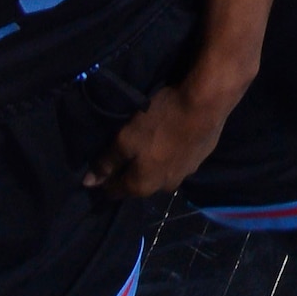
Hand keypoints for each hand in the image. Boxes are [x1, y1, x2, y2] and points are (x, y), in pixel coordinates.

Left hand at [86, 51, 251, 198]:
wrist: (207, 103)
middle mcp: (164, 187)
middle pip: (140, 184)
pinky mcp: (201, 158)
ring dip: (154, 163)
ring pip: (162, 173)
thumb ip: (107, 162)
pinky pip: (179, 161)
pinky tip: (172, 137)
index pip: (115, 192)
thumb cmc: (161, 121)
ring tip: (151, 143)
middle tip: (126, 151)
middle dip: (131, 172)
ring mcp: (186, 173)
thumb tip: (89, 183)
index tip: (100, 169)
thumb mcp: (126, 139)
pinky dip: (172, 153)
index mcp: (143, 185)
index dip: (105, 182)